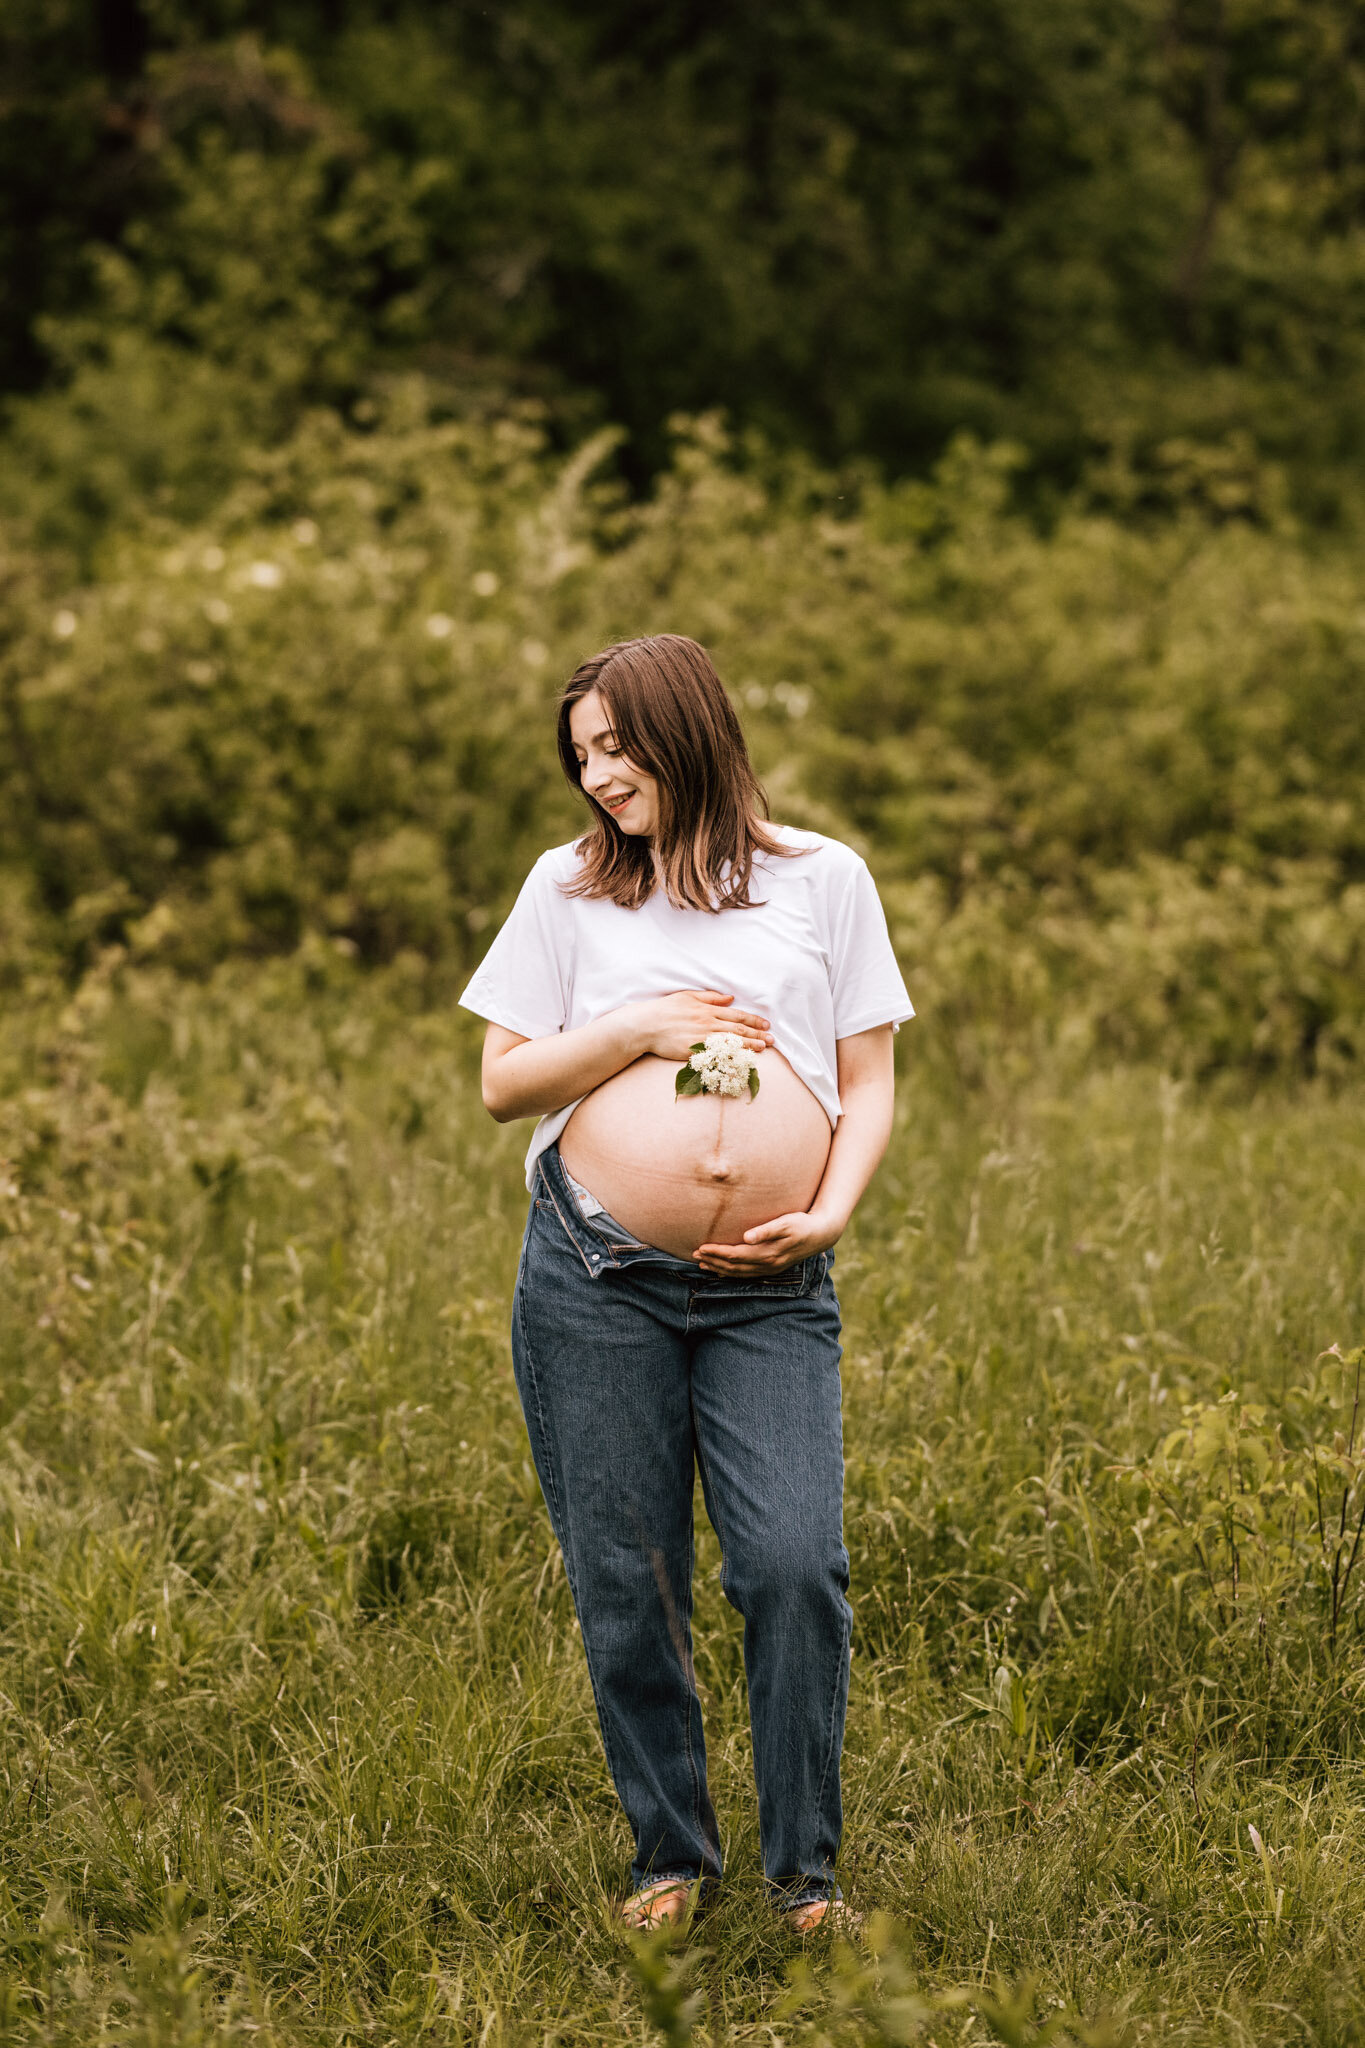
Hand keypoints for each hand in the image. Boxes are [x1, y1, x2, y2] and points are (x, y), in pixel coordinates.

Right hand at [621, 989, 773, 1063]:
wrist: (646, 1025)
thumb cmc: (665, 1009)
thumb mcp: (688, 996)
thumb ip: (710, 997)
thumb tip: (730, 997)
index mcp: (707, 1010)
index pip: (736, 1015)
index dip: (753, 1020)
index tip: (766, 1025)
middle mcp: (708, 1023)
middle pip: (738, 1030)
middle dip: (757, 1034)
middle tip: (772, 1040)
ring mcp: (701, 1038)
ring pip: (731, 1042)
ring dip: (749, 1046)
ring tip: (763, 1048)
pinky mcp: (694, 1052)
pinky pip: (716, 1055)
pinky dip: (731, 1058)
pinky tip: (742, 1060)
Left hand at [692, 1209, 844, 1276]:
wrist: (821, 1234)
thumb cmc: (801, 1224)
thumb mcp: (786, 1223)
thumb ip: (766, 1230)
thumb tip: (747, 1237)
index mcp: (767, 1254)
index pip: (734, 1255)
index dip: (716, 1253)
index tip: (700, 1247)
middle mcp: (767, 1265)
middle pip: (733, 1267)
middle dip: (713, 1261)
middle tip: (694, 1255)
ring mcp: (770, 1268)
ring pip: (739, 1273)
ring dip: (719, 1269)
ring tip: (703, 1264)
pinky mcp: (772, 1267)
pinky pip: (747, 1274)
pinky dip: (732, 1274)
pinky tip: (723, 1271)